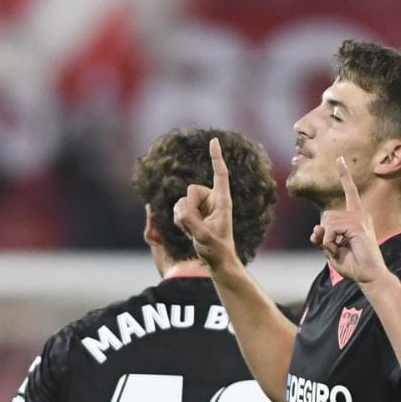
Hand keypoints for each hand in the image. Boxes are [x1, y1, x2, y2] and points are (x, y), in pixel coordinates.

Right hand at [172, 137, 238, 269]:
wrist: (217, 260)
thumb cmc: (216, 250)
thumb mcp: (204, 238)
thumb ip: (191, 222)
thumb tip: (180, 210)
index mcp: (222, 201)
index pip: (220, 174)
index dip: (216, 157)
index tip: (214, 141)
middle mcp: (212, 200)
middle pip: (190, 191)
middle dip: (188, 208)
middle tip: (196, 226)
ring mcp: (202, 206)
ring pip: (181, 201)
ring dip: (182, 217)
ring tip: (194, 231)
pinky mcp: (193, 212)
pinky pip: (178, 209)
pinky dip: (179, 221)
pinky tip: (189, 231)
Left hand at [312, 157, 388, 287]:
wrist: (368, 276)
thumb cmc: (352, 264)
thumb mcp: (331, 250)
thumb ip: (322, 238)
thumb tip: (317, 227)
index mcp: (356, 217)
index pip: (349, 191)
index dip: (344, 175)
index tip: (340, 159)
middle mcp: (359, 214)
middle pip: (327, 215)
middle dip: (326, 234)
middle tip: (338, 248)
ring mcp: (360, 219)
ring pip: (327, 222)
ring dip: (328, 241)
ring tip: (343, 250)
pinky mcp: (357, 226)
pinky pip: (332, 230)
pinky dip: (331, 243)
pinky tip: (343, 249)